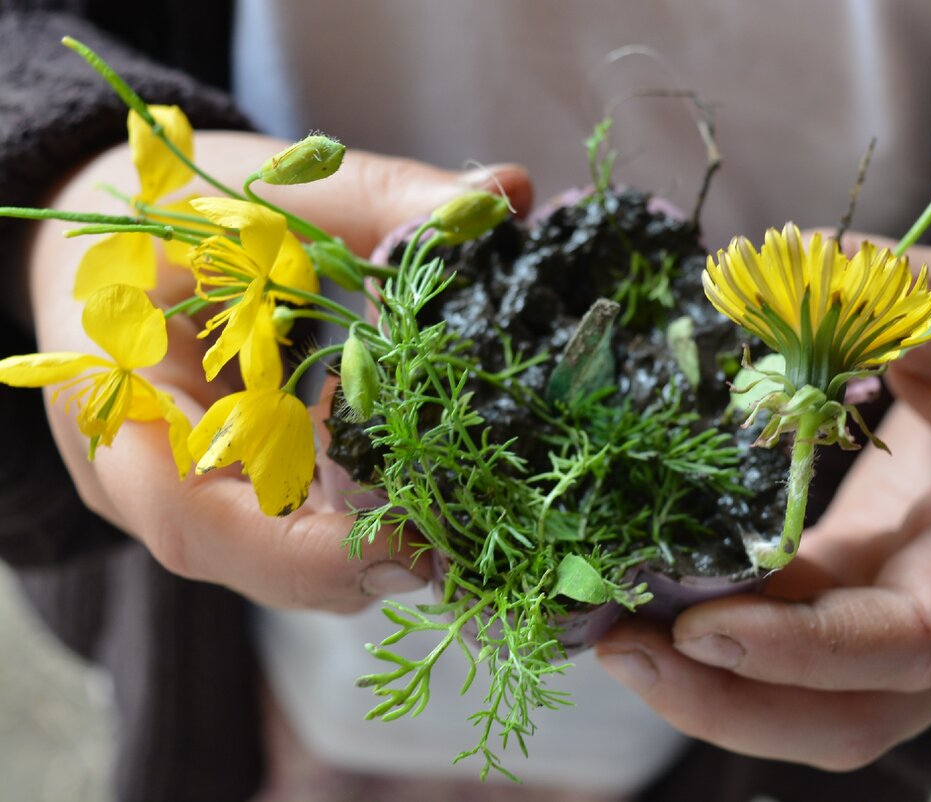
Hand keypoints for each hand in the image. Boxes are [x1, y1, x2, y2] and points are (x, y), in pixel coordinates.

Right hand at [24, 131, 531, 611]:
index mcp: (113, 401)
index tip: (407, 547)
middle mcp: (137, 476)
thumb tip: (508, 193)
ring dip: (365, 548)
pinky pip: (284, 529)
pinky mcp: (216, 492)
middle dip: (356, 562)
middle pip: (248, 561)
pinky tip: (412, 486)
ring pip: (275, 560)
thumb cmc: (162, 209)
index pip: (193, 519)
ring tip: (451, 515)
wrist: (101, 243)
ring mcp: (176, 494)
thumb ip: (381, 195)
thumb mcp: (258, 192)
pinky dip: (352, 519)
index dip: (301, 555)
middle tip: (459, 543)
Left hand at [596, 238, 930, 768]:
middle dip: (728, 703)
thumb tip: (761, 265)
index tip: (700, 626)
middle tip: (617, 649)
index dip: (808, 647)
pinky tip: (644, 598)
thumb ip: (876, 290)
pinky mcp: (866, 606)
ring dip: (707, 691)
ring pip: (817, 708)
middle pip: (856, 712)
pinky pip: (793, 656)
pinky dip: (716, 645)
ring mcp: (914, 621)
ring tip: (607, 633)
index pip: (919, 634)